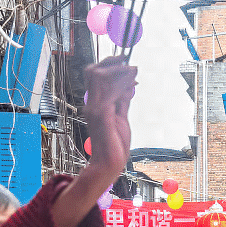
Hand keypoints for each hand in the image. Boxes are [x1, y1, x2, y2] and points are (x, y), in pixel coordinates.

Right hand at [51, 57, 137, 226]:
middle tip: (128, 62)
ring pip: (99, 77)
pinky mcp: (102, 116)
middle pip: (93, 71)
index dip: (108, 64)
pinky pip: (109, 93)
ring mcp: (94, 109)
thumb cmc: (114, 145)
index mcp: (95, 103)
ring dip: (118, 71)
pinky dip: (121, 85)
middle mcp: (91, 103)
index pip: (94, 75)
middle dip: (111, 62)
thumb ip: (123, 102)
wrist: (109, 164)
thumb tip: (129, 87)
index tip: (124, 61)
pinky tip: (132, 85)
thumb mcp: (121, 118)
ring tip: (134, 71)